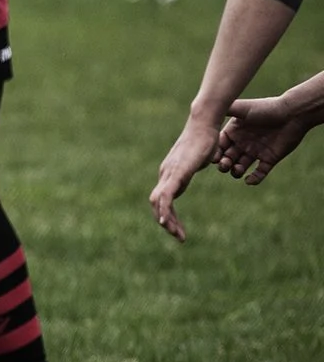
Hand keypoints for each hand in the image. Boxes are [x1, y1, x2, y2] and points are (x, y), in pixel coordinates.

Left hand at [150, 116, 219, 241]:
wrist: (204, 124)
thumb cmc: (204, 140)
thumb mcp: (197, 161)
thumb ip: (189, 170)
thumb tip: (189, 175)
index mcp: (170, 174)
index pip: (163, 199)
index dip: (169, 215)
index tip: (179, 230)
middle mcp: (166, 174)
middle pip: (158, 203)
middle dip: (167, 222)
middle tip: (179, 237)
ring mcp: (170, 172)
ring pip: (159, 201)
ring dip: (167, 220)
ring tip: (177, 235)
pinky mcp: (178, 171)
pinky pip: (166, 193)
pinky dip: (164, 208)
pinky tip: (166, 221)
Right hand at [215, 96, 313, 183]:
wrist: (292, 114)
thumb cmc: (266, 108)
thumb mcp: (241, 108)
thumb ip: (223, 110)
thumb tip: (203, 112)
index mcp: (234, 132)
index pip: (218, 145)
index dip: (215, 153)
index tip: (214, 158)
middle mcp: (242, 142)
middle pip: (227, 158)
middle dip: (223, 164)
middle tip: (225, 165)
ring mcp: (256, 151)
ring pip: (240, 167)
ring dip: (235, 171)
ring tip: (237, 170)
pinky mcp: (269, 159)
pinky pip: (259, 173)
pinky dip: (254, 179)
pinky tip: (249, 180)